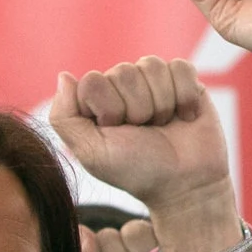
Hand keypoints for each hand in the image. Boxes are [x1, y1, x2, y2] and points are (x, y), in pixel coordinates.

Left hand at [50, 58, 242, 251]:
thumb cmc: (135, 170)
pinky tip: (184, 116)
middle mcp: (125, 85)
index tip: (117, 132)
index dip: (107, 109)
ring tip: (163, 126)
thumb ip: (64, 117)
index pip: (92, 81)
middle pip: (124, 72)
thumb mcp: (90, 152)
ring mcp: (155, 81)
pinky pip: (180, 67)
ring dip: (161, 104)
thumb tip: (64, 76)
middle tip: (144, 132)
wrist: (184, 185)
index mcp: (98, 99)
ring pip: (152, 66)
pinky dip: (185, 97)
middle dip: (137, 109)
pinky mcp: (186, 81)